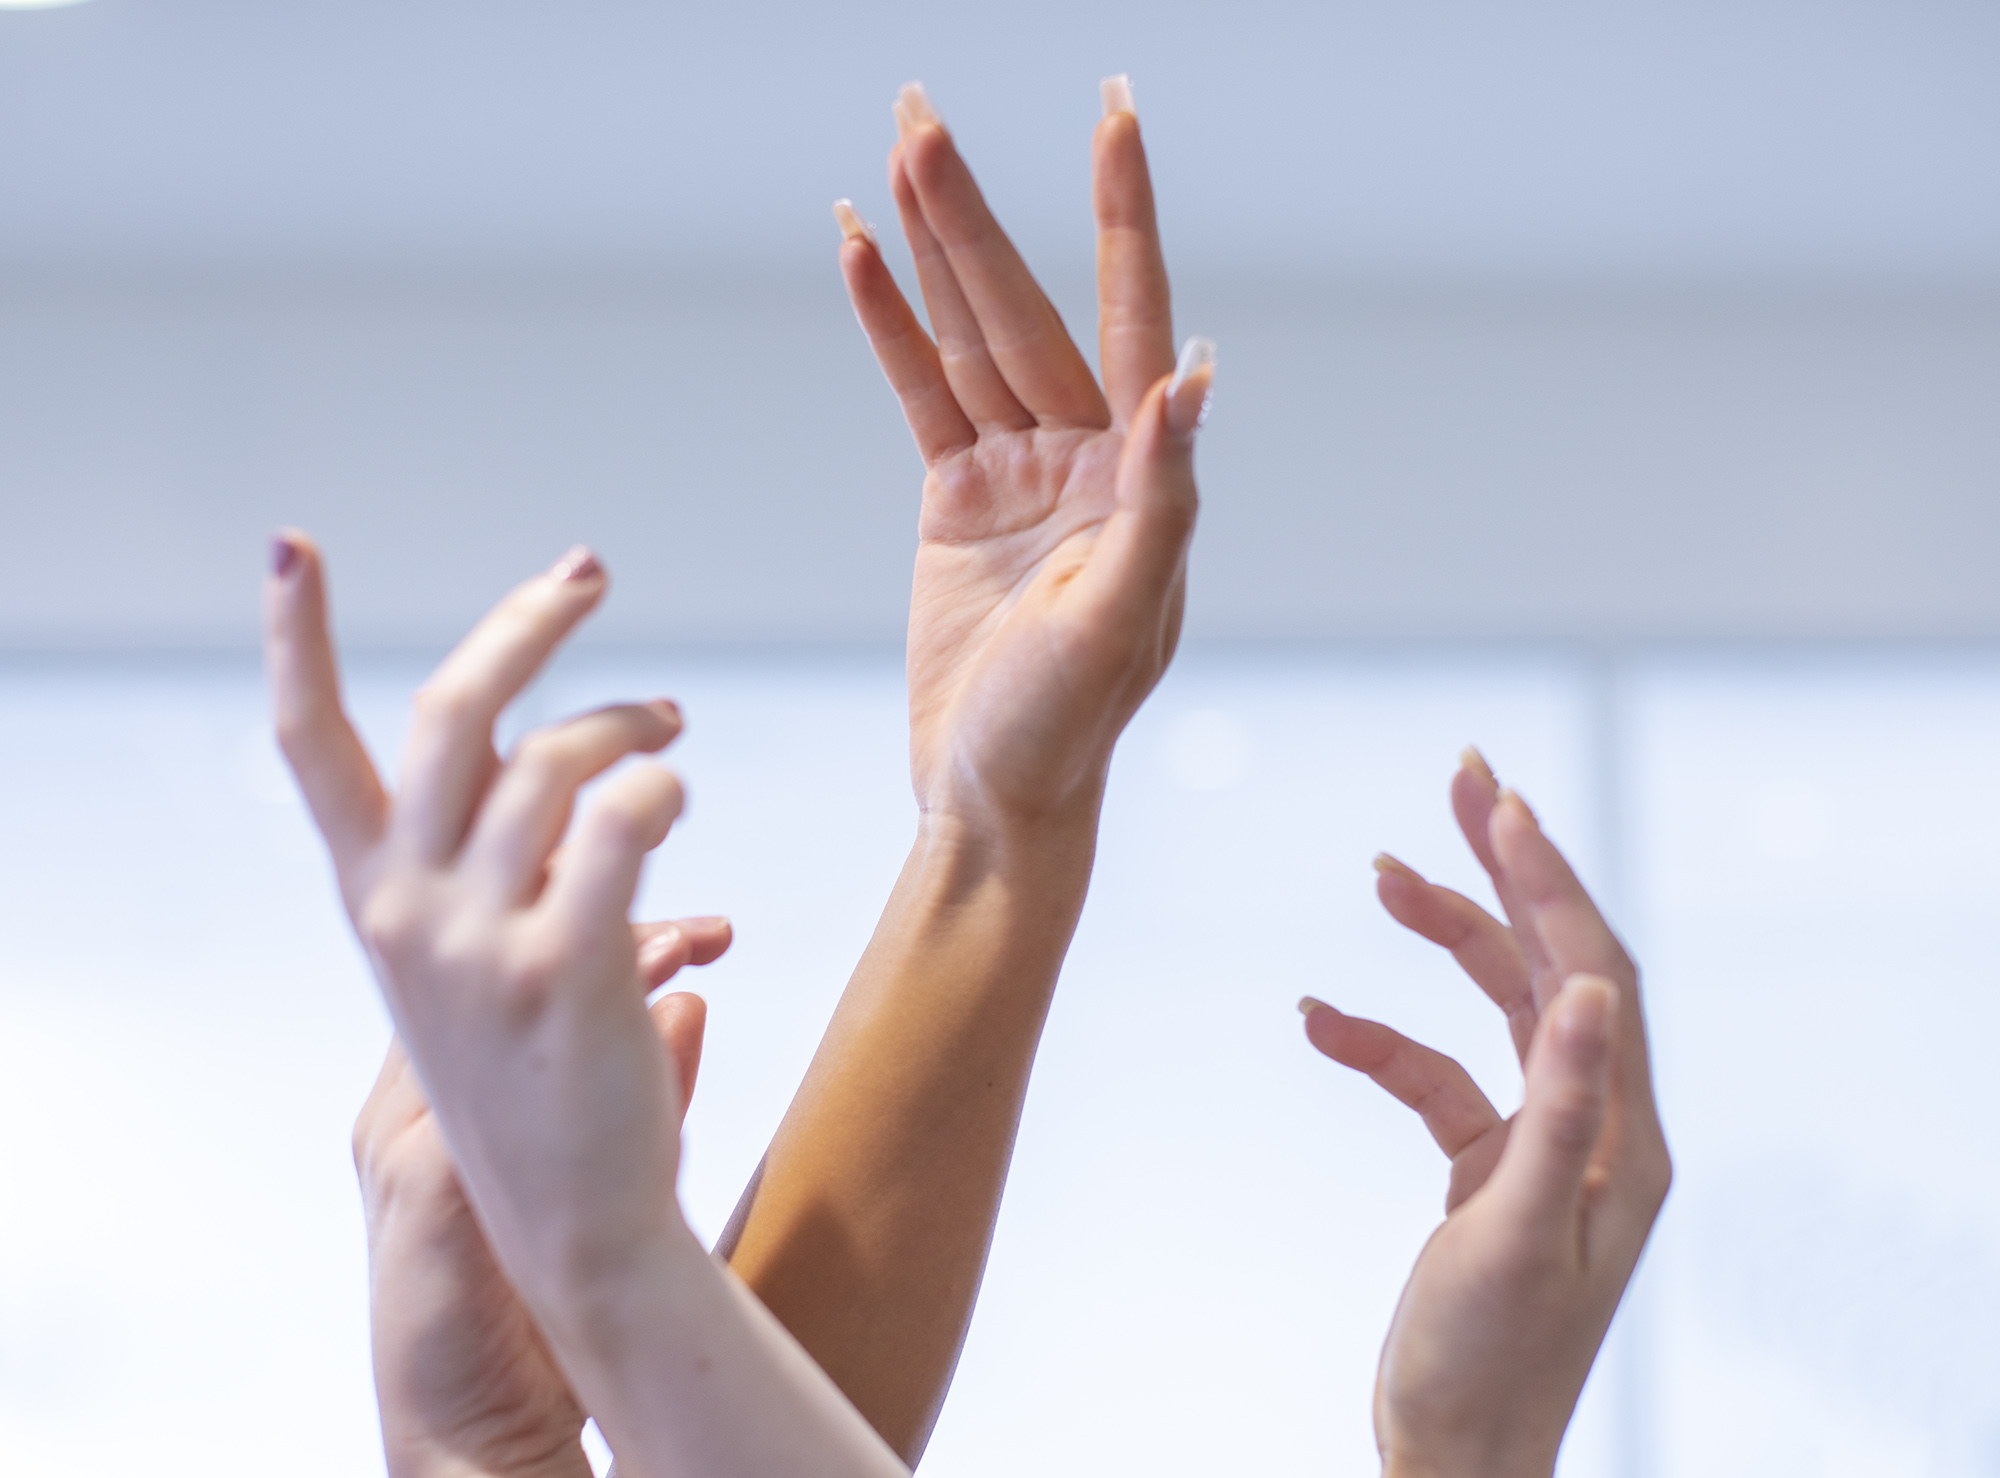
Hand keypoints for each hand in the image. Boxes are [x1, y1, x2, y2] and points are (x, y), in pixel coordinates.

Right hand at [269, 534, 907, 1477]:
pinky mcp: (566, 974)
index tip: (292, 546)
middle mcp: (406, 915)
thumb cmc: (546, 1076)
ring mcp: (479, 946)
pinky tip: (674, 791)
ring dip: (623, 722)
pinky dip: (650, 787)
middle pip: (452, 715)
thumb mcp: (484, 958)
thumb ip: (503, 851)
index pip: (309, 747)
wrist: (580, 1224)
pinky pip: (612, 827)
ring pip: (549, 762)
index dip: (294, 640)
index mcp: (376, 901)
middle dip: (522, 625)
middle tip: (588, 575)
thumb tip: (595, 754)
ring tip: (671, 728)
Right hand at [838, 79, 1212, 830]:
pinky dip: (890, 327)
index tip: (1115, 117)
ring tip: (896, 148)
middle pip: (1026, 309)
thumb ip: (1157, 500)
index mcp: (1140, 476)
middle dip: (973, 214)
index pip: (1135, 317)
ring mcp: (1020, 473)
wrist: (993, 800)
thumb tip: (1191, 377)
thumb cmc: (1064, 731)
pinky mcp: (958, 499)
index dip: (1124, 215)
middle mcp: (1087, 458)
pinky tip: (864, 252)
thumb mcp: (1115, 623)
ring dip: (931, 248)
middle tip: (919, 110)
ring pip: (969, 337)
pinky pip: (922, 393)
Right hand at [1300, 752, 1671, 1477]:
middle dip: (1507, 871)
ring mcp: (1542, 1145)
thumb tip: (1586, 985)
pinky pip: (1439, 1078)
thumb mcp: (1518, 1233)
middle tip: (1463, 779)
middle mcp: (1597, 1126)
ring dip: (1445, 939)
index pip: (1593, 972)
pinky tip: (1319, 1020)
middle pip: (1556, 964)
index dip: (1547, 879)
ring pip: (1499, 1008)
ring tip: (1382, 872)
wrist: (1455, 1455)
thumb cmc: (1488, 1365)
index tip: (1496, 801)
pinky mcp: (1489, 1170)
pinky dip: (1384, 1042)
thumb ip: (1559, 1109)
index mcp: (1624, 1135)